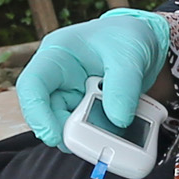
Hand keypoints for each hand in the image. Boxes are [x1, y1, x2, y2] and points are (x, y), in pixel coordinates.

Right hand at [16, 12, 172, 146]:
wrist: (146, 40)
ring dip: (88, 136)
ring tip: (113, 136)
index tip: (53, 136)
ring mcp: (72, 95)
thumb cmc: (128, 36)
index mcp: (57, 55)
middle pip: (48, 113)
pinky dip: (102, 136)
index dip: (37, 114)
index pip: (33, 85)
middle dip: (67, 131)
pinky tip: (120, 133)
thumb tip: (117, 120)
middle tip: (92, 143)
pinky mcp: (87, 109)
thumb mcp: (130, 54)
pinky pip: (88, 129)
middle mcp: (59, 78)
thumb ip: (123, 87)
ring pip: (68, 126)